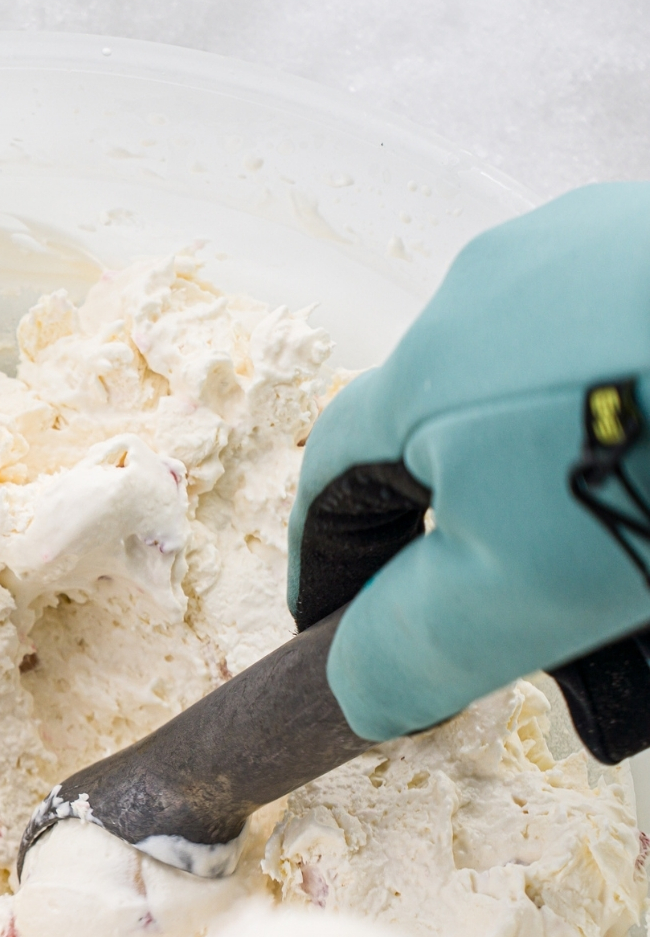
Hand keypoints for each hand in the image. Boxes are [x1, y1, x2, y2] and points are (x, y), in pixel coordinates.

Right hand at [289, 182, 649, 760]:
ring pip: (527, 399)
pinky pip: (605, 355)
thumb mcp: (522, 599)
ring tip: (612, 568)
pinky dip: (611, 427)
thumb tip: (346, 688)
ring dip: (541, 486)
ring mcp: (586, 248)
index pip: (331, 477)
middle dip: (453, 536)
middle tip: (505, 621)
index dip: (324, 565)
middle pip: (435, 437)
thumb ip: (409, 650)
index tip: (335, 631)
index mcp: (425, 372)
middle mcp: (487, 288)